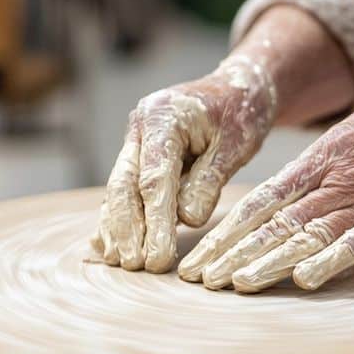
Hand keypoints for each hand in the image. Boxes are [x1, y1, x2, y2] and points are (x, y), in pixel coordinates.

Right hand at [92, 56, 275, 272]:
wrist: (237, 88)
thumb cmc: (241, 113)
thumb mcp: (235, 145)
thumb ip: (209, 180)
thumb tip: (187, 219)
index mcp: (162, 117)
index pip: (154, 177)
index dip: (154, 220)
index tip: (158, 256)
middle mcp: (139, 127)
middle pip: (124, 184)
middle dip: (128, 228)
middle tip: (136, 265)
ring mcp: (134, 141)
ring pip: (118, 189)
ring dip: (118, 228)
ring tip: (122, 262)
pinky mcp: (138, 156)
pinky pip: (124, 189)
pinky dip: (119, 217)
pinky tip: (112, 246)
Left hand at [177, 67, 353, 291]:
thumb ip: (320, 168)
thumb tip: (280, 199)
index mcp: (322, 156)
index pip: (262, 200)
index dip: (227, 230)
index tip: (198, 255)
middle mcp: (337, 179)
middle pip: (275, 223)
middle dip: (233, 253)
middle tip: (199, 280)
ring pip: (309, 235)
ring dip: (271, 262)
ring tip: (236, 285)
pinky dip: (335, 258)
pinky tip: (308, 279)